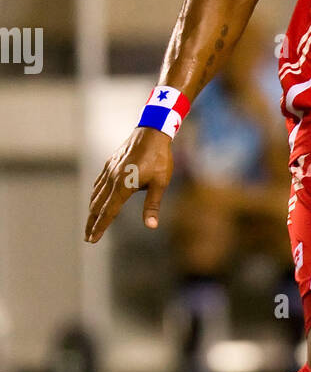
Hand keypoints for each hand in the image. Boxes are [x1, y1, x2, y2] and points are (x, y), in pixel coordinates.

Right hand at [85, 128, 173, 242]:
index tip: (92, 239)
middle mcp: (112, 178)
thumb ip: (153, 205)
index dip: (100, 227)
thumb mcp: (161, 183)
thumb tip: (151, 226)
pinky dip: (95, 194)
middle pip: (98, 205)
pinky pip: (99, 183)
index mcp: (124, 185)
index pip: (109, 212)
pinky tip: (95, 199)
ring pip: (96, 194)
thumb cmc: (160, 158)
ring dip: (92, 210)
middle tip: (88, 238)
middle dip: (92, 223)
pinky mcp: (110, 164)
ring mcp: (109, 170)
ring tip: (90, 223)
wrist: (152, 132)